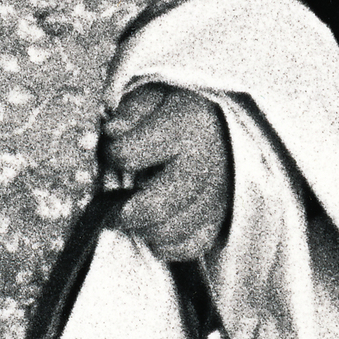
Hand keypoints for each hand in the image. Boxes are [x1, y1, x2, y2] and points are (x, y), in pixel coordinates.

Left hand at [101, 83, 232, 260]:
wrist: (226, 121)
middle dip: (126, 211)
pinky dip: (168, 244)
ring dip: (145, 228)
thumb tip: (111, 130)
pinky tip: (157, 227)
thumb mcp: (156, 93)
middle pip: (157, 204)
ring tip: (136, 214)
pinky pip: (192, 245)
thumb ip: (131, 110)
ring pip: (172, 230)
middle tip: (113, 208)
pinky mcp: (224, 217)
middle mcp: (209, 161)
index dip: (112, 155)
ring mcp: (220, 194)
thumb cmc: (180, 107)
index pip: (130, 154)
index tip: (112, 151)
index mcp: (188, 123)